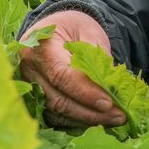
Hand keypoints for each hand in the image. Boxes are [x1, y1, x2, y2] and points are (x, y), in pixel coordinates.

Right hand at [18, 10, 124, 127]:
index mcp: (40, 46)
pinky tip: (97, 120)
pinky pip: (55, 116)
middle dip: (90, 112)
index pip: (61, 76)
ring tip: (113, 120)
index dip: (85, 93)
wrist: (57, 26)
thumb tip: (110, 88)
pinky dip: (76, 121)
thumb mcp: (89, 32)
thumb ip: (97, 58)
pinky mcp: (34, 98)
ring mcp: (29, 86)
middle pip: (58, 99)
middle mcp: (29, 68)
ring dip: (86, 119)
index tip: (108, 103)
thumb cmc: (74, 27)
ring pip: (57, 111)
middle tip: (119, 117)